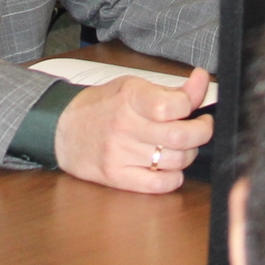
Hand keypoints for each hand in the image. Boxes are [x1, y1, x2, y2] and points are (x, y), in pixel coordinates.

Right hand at [54, 67, 212, 192]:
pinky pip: (161, 184)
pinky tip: (169, 166)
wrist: (62, 129)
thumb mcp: (132, 87)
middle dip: (202, 131)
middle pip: (181, 137)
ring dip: (188, 153)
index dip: (193, 103)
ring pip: (176, 161)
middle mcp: (125, 126)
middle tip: (202, 126)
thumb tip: (202, 80)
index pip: (173, 105)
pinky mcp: (118, 178)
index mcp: (129, 97)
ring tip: (182, 145)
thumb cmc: (102, 106)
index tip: (195, 104)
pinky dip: (174, 177)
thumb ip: (170, 90)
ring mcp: (120, 154)